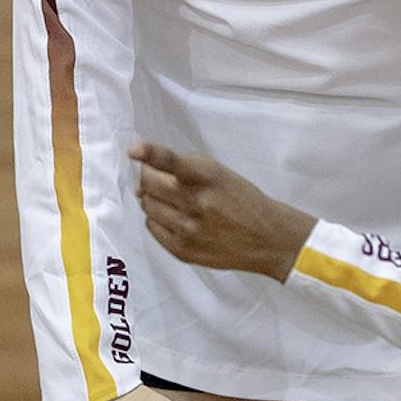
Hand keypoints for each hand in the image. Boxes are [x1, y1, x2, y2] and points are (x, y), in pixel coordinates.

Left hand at [130, 142, 316, 280]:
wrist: (266, 238)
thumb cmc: (240, 199)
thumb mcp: (219, 173)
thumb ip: (183, 168)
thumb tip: (142, 177)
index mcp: (207, 178)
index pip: (172, 162)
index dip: (151, 154)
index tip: (133, 150)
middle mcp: (195, 204)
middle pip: (149, 184)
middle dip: (148, 178)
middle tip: (158, 179)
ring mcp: (187, 230)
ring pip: (147, 206)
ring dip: (152, 199)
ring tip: (174, 200)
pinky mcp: (183, 250)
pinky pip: (152, 227)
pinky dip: (158, 219)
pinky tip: (177, 218)